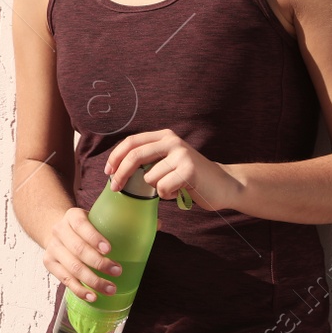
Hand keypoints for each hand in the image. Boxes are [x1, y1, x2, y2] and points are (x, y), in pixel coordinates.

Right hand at [42, 206, 122, 302]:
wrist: (58, 231)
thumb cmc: (84, 227)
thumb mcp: (96, 218)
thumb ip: (119, 222)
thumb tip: (155, 227)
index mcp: (72, 216)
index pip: (81, 224)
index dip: (94, 238)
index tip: (109, 249)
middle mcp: (59, 230)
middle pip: (78, 249)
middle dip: (99, 263)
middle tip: (117, 271)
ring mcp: (53, 248)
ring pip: (72, 267)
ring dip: (92, 280)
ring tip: (110, 289)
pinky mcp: (50, 263)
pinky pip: (65, 279)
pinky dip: (79, 290)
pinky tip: (93, 296)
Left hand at [103, 129, 243, 211]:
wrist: (224, 184)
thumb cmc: (191, 177)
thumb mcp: (169, 161)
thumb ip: (149, 160)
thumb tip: (117, 170)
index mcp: (164, 136)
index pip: (131, 142)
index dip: (115, 156)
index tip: (108, 172)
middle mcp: (172, 141)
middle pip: (134, 156)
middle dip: (121, 174)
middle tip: (115, 188)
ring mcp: (181, 154)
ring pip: (149, 177)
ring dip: (155, 189)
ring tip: (171, 188)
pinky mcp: (188, 170)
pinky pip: (162, 188)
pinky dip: (167, 196)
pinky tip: (180, 192)